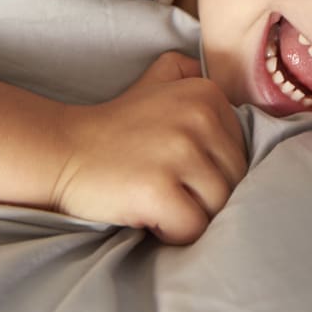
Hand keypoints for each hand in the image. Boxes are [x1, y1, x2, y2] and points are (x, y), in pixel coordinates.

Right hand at [52, 52, 247, 244]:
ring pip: (218, 208)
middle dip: (204, 195)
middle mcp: (198, 117)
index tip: (175, 164)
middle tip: (165, 185)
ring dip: (189, 215)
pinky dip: (173, 233)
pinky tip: (149, 215)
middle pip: (234, 182)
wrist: (62, 149)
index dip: (209, 169)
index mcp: (206, 93)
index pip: (241, 153)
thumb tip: (248, 96)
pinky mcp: (158, 189)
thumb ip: (197, 78)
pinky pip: (192, 229)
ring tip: (157, 199)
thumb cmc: (118, 127)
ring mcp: (178, 153)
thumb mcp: (159, 82)